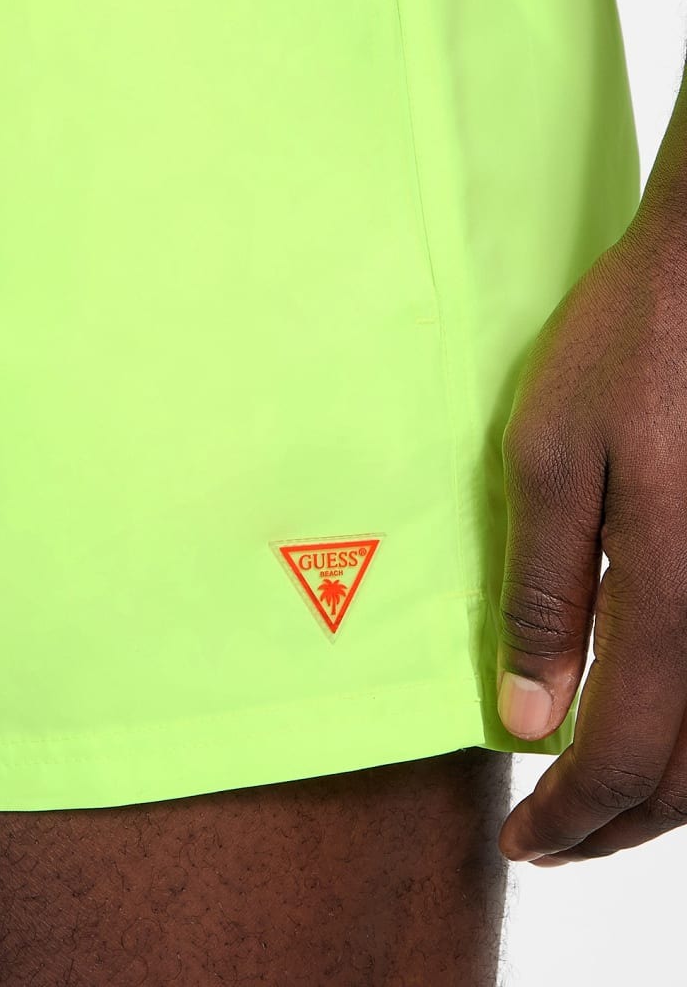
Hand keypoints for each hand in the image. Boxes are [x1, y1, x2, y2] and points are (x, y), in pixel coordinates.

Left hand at [495, 204, 686, 864]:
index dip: (568, 817)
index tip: (520, 841)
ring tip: (602, 802)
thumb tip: (529, 714)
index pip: (621, 756)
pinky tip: (664, 723)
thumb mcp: (550, 456)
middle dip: (618, 827)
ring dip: (670, 795)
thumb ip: (545, 593)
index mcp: (675, 596)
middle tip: (554, 843)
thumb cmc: (629, 349)